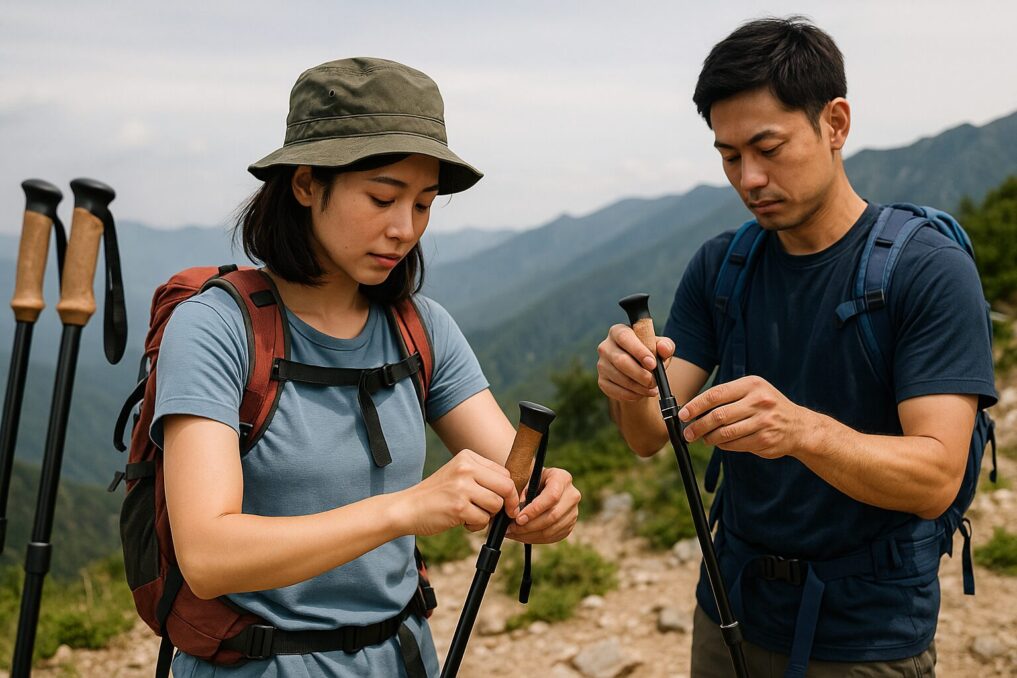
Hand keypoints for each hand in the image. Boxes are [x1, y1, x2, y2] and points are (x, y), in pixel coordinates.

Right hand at [395, 449, 518, 536]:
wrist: (407, 508)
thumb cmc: (436, 495)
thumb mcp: (458, 475)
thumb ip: (482, 477)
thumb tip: (514, 492)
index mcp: (467, 457)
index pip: (504, 472)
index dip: (510, 490)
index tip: (508, 503)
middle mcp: (466, 468)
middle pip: (506, 487)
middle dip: (508, 504)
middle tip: (503, 514)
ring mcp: (462, 487)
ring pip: (496, 504)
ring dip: (488, 516)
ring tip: (471, 515)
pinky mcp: (458, 507)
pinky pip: (483, 520)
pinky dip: (476, 526)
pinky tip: (462, 521)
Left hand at [505, 467, 580, 543]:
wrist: (543, 485)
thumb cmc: (533, 481)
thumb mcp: (527, 481)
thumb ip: (522, 494)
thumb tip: (516, 514)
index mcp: (562, 478)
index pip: (552, 497)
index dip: (535, 510)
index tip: (518, 518)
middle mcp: (572, 495)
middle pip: (553, 516)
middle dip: (530, 526)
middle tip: (512, 529)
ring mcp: (573, 511)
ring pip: (552, 529)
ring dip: (530, 535)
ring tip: (514, 533)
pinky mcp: (570, 525)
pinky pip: (553, 537)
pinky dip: (536, 539)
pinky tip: (523, 536)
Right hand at [597, 324, 674, 400]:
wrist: (640, 372)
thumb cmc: (650, 354)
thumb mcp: (661, 347)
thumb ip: (666, 346)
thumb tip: (664, 349)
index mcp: (619, 332)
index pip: (624, 338)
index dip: (638, 351)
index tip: (652, 364)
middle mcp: (606, 346)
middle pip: (620, 360)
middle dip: (640, 374)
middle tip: (654, 381)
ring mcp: (601, 364)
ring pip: (619, 377)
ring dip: (638, 386)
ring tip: (652, 389)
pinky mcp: (601, 381)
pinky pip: (615, 390)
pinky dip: (631, 394)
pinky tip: (641, 393)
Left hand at [679, 375, 812, 458]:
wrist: (798, 427)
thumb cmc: (767, 406)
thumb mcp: (752, 391)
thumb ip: (727, 397)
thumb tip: (693, 408)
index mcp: (752, 385)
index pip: (716, 394)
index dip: (696, 405)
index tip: (683, 414)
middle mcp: (759, 401)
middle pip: (718, 415)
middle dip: (698, 425)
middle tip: (687, 432)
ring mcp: (763, 421)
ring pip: (725, 432)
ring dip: (708, 438)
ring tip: (701, 438)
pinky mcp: (765, 439)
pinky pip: (735, 444)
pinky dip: (722, 445)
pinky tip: (718, 443)